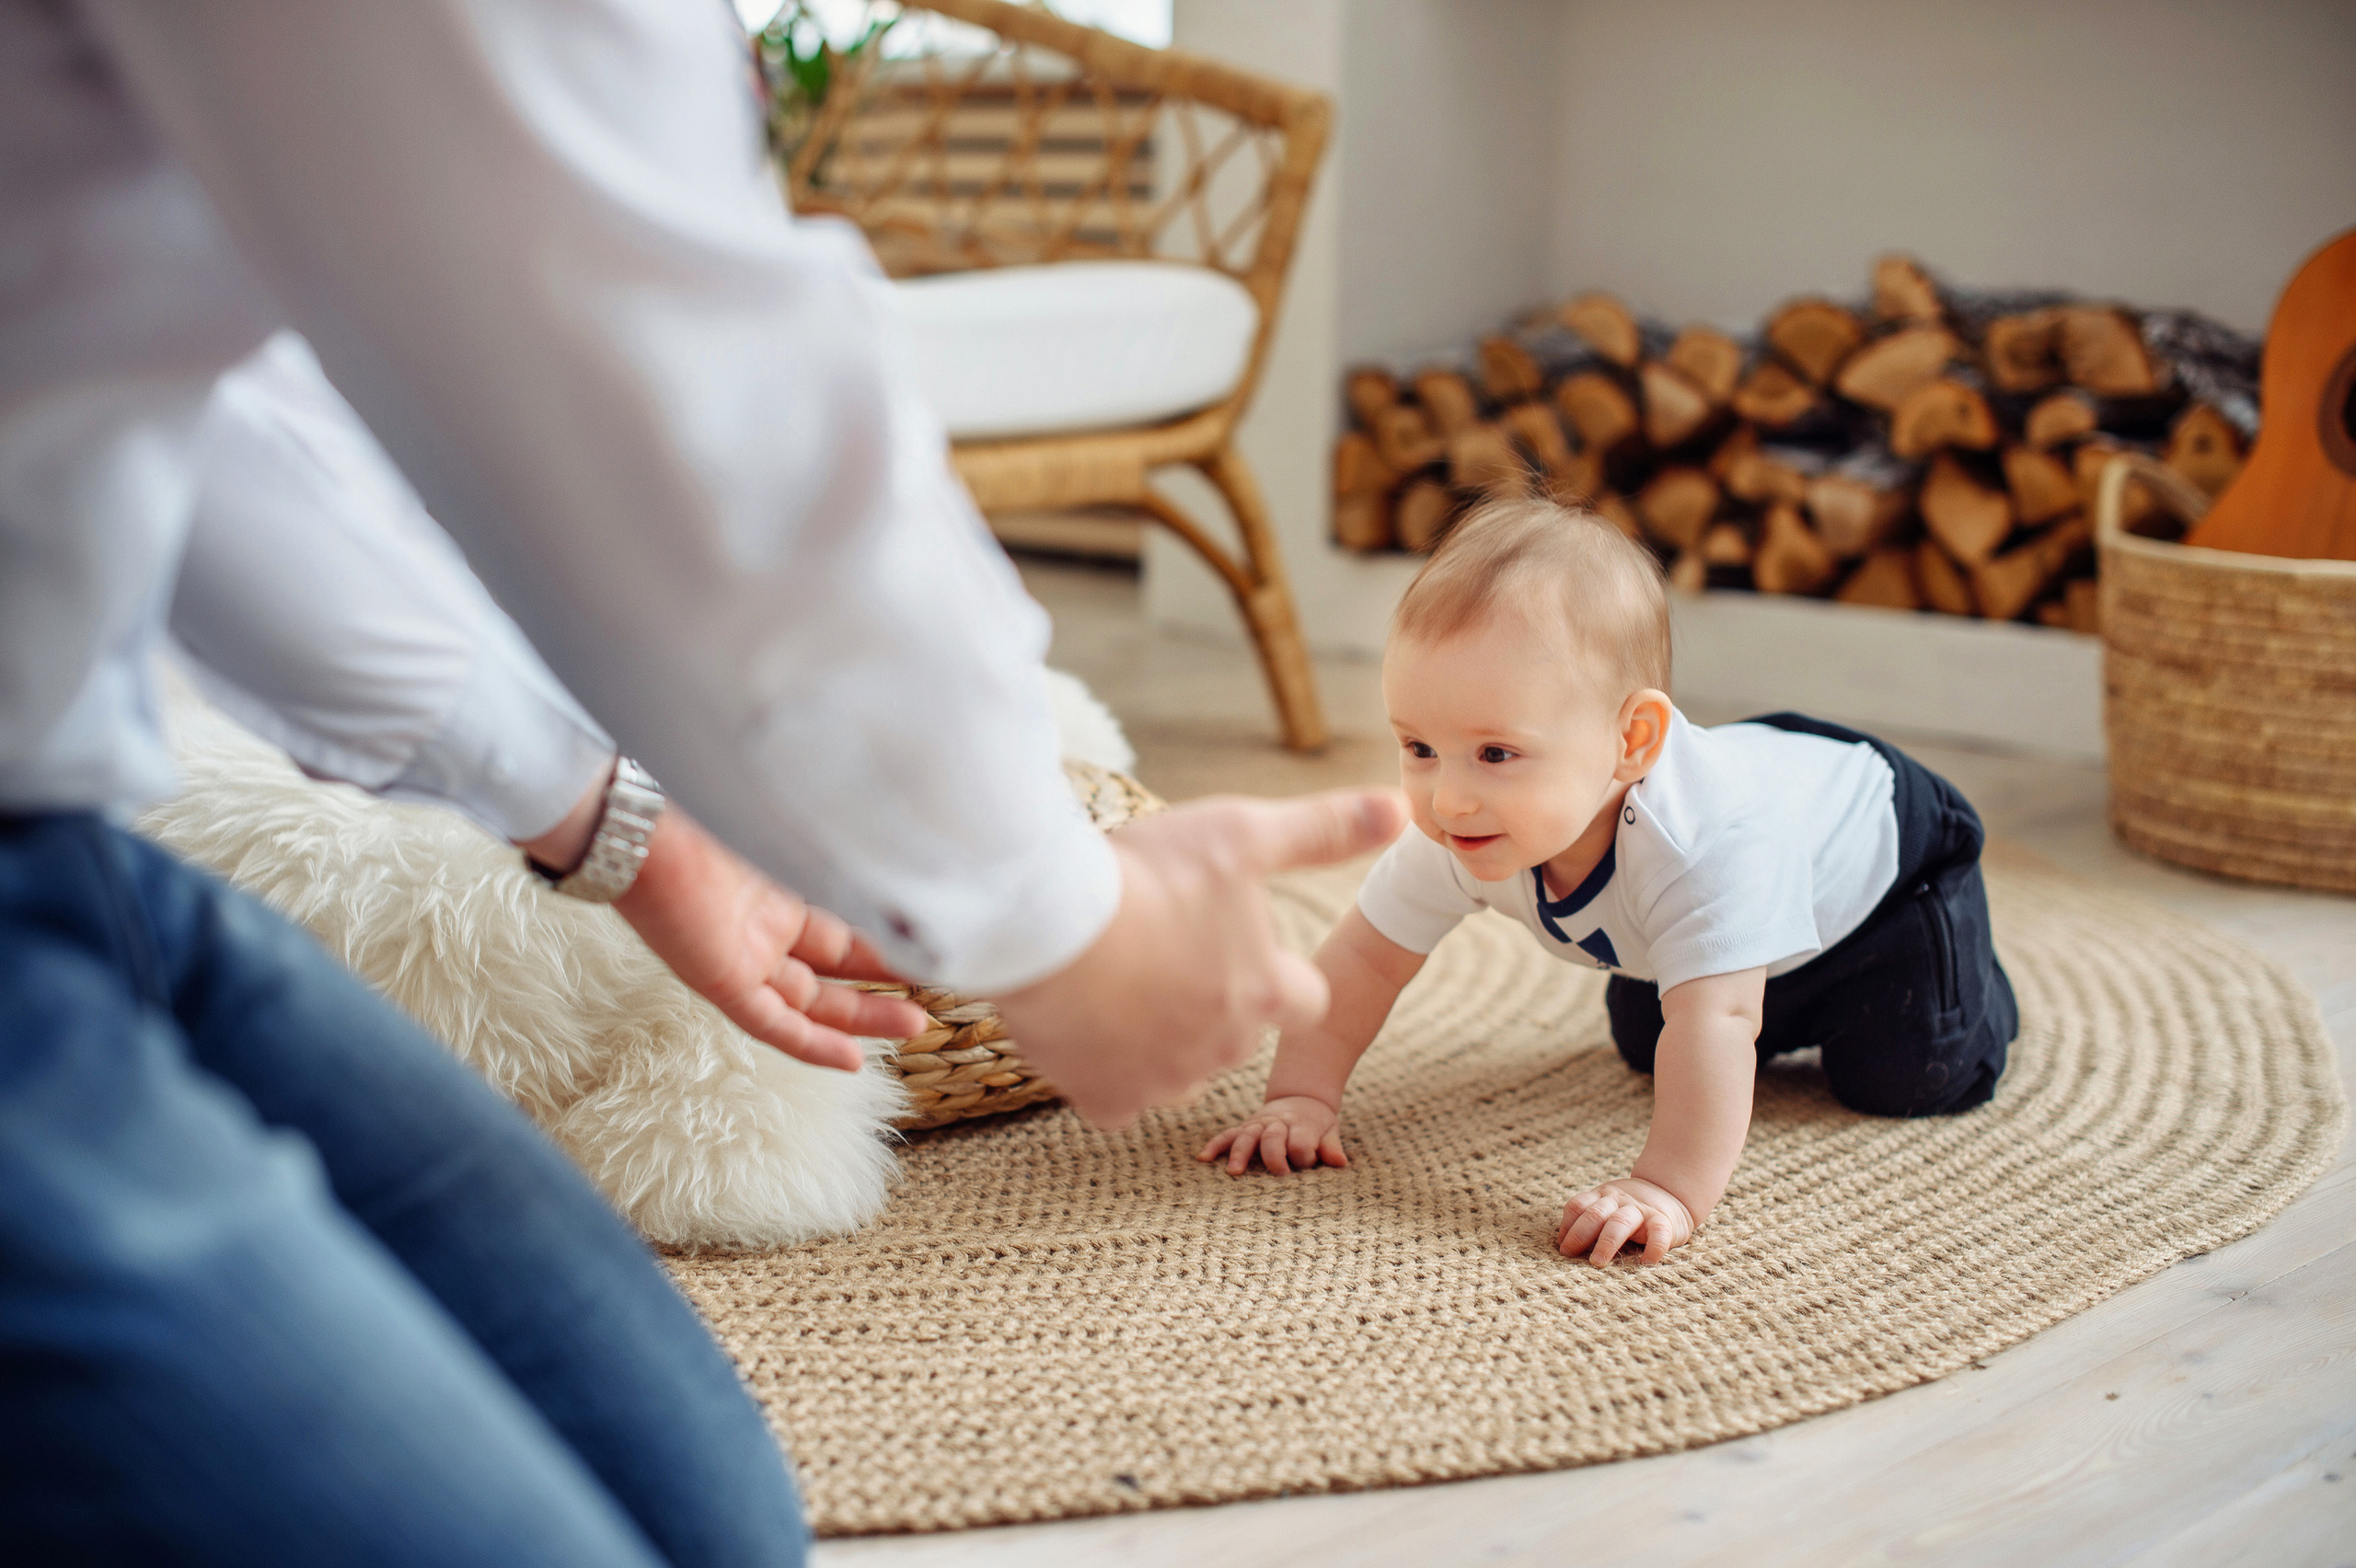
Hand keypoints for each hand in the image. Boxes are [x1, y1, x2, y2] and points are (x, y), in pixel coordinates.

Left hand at [607, 808, 926, 1071]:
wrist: (638, 825)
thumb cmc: (699, 813)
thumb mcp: (778, 834)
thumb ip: (828, 853)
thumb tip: (889, 841)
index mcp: (772, 892)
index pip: (835, 932)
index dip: (880, 947)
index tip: (924, 953)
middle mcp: (759, 929)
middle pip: (829, 970)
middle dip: (881, 986)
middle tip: (932, 995)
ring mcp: (740, 956)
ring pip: (809, 1001)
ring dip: (861, 1018)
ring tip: (915, 1026)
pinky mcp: (719, 980)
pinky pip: (772, 1023)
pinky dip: (811, 1042)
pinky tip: (851, 1059)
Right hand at [993, 788, 1406, 1128]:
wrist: (1046, 923)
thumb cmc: (1149, 875)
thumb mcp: (1243, 835)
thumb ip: (1323, 831)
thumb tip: (1399, 809)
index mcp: (1267, 991)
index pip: (1303, 999)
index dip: (1276, 972)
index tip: (1236, 944)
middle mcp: (1225, 1047)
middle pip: (1235, 1032)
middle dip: (1212, 1000)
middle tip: (1163, 947)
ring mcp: (1166, 1080)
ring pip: (1178, 1067)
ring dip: (1161, 1035)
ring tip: (1123, 978)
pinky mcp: (1108, 1100)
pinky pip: (1119, 1097)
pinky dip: (1107, 1068)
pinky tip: (1088, 1020)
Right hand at [1198, 1095, 1345, 1175]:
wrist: (1301, 1099)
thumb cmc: (1316, 1125)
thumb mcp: (1330, 1131)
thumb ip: (1331, 1147)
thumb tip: (1340, 1162)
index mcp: (1301, 1125)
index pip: (1301, 1142)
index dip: (1305, 1155)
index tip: (1308, 1164)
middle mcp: (1277, 1123)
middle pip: (1273, 1138)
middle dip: (1275, 1155)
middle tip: (1278, 1174)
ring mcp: (1258, 1125)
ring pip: (1247, 1136)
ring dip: (1240, 1153)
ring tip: (1233, 1172)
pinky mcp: (1245, 1128)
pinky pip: (1227, 1135)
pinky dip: (1215, 1145)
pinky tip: (1203, 1158)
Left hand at [1556, 1175, 1695, 1266]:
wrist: (1670, 1193)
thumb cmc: (1630, 1210)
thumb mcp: (1608, 1206)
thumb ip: (1590, 1220)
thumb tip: (1564, 1246)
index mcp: (1601, 1197)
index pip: (1578, 1205)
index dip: (1567, 1225)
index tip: (1562, 1246)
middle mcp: (1618, 1200)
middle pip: (1595, 1214)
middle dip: (1580, 1234)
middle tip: (1568, 1255)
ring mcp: (1640, 1209)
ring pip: (1620, 1222)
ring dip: (1606, 1242)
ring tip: (1598, 1262)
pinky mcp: (1663, 1220)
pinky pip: (1658, 1233)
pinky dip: (1653, 1247)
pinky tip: (1646, 1263)